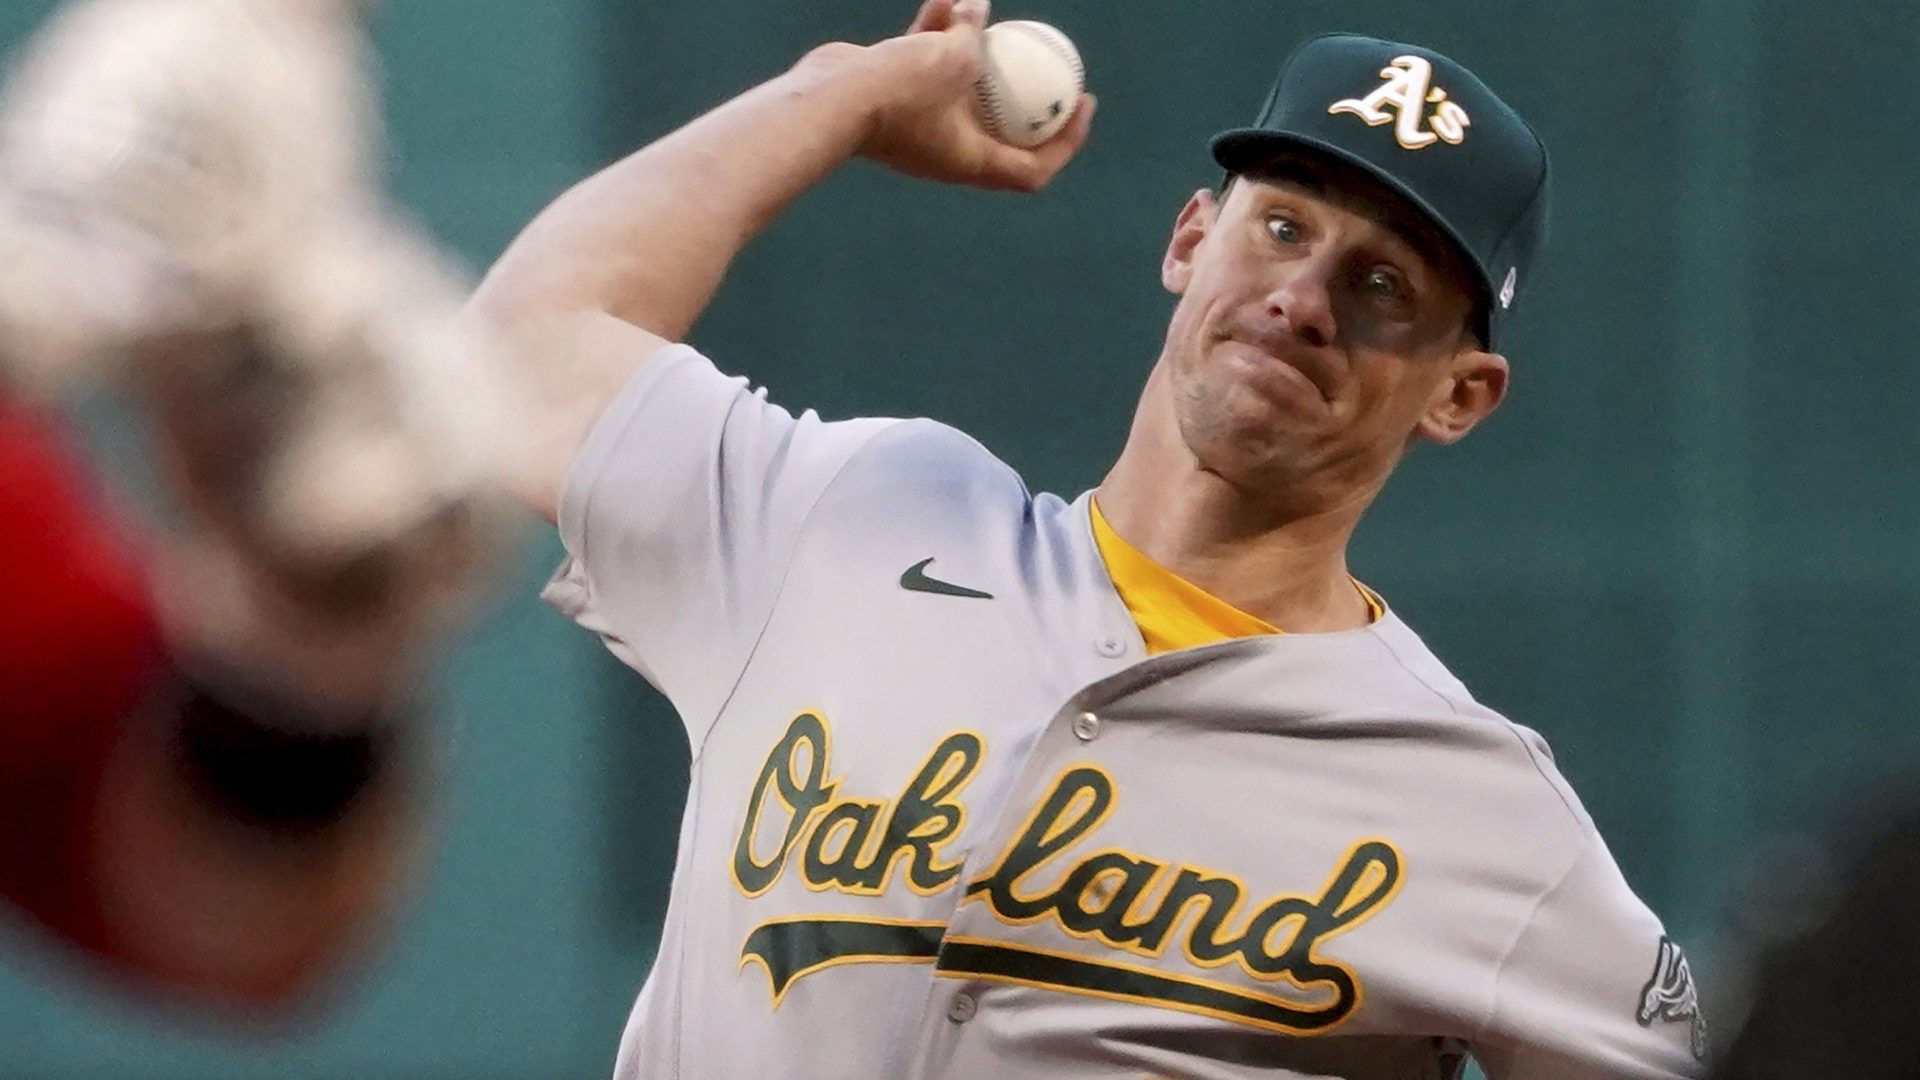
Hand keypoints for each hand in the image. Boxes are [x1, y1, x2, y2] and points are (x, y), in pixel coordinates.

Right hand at [817, 0, 1096, 191]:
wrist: (832, 97)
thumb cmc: (900, 90)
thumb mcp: (955, 58)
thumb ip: (975, 38)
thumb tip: (979, 8)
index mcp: (972, 162)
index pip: (1034, 168)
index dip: (1067, 141)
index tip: (1083, 104)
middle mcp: (949, 151)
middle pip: (1004, 132)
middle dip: (1029, 98)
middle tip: (1053, 65)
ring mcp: (922, 126)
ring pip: (963, 90)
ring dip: (977, 52)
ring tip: (984, 12)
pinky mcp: (895, 100)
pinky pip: (927, 68)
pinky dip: (938, 38)